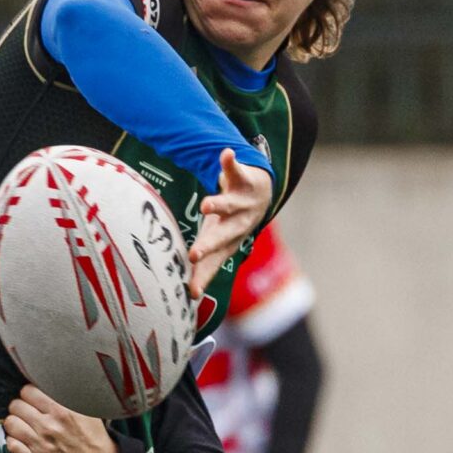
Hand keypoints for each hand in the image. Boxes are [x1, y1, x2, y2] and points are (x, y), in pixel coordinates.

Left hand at [2, 385, 120, 452]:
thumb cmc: (94, 436)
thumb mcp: (87, 409)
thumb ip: (66, 395)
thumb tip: (49, 380)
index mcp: (62, 411)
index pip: (28, 391)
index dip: (30, 393)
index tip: (34, 398)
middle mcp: (49, 426)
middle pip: (16, 405)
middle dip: (21, 406)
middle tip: (29, 411)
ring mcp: (40, 445)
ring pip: (10, 423)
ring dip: (16, 422)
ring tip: (25, 423)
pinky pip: (11, 444)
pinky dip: (14, 440)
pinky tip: (23, 438)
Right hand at [191, 151, 273, 293]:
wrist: (261, 192)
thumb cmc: (231, 222)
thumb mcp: (217, 242)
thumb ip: (205, 266)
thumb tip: (191, 297)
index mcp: (229, 241)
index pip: (214, 262)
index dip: (203, 276)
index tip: (191, 291)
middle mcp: (238, 224)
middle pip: (222, 236)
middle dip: (208, 245)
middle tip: (193, 254)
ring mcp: (242, 202)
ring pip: (229, 204)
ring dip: (218, 205)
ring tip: (205, 205)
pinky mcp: (243, 179)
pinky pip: (235, 170)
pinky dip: (230, 163)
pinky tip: (226, 154)